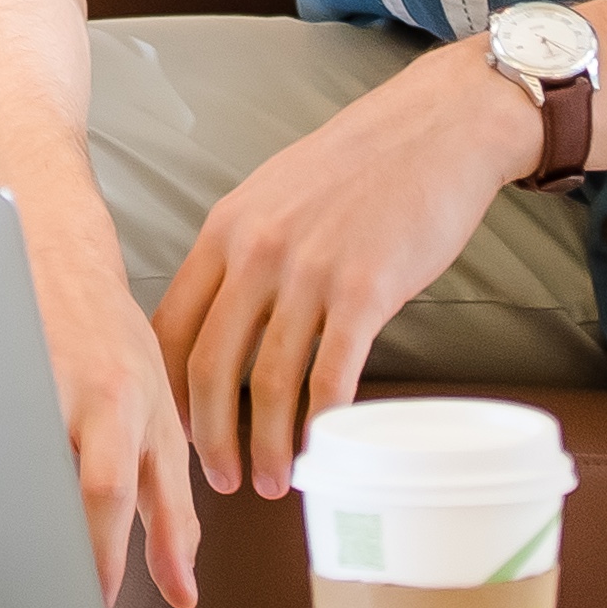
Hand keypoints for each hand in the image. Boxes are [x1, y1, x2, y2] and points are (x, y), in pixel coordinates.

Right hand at [25, 220, 201, 607]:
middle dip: (96, 554)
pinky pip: (0, 441)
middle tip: (83, 603)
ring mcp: (55, 384)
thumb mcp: (156, 407)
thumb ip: (167, 490)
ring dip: (40, 525)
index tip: (156, 602)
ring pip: (47, 471)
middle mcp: (108, 397)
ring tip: (25, 570)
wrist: (58, 253)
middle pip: (104, 486)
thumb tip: (182, 574)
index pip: (155, 496)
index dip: (161, 556)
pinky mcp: (7, 373)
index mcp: (147, 410)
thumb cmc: (107, 337)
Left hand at [153, 43, 541, 501]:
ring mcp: (310, 271)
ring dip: (268, 447)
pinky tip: (325, 449)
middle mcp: (257, 251)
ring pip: (268, 384)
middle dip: (209, 439)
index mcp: (226, 228)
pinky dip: (322, 426)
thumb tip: (226, 316)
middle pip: (209, 368)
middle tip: (221, 479)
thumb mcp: (277, 192)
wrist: (438, 126)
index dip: (168, 392)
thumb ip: (244, 249)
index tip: (177, 431)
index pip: (172, 327)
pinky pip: (331, 377)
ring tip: (274, 481)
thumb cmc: (364, 161)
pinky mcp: (365, 290)